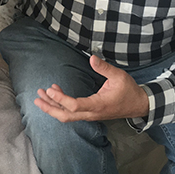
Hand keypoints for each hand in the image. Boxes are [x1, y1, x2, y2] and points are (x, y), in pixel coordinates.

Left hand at [34, 55, 149, 121]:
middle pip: (65, 116)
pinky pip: (71, 113)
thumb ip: (104, 68)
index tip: (51, 89)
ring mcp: (90, 115)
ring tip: (40, 95)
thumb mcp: (119, 76)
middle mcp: (92, 113)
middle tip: (37, 97)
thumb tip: (91, 57)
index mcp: (98, 105)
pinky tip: (55, 93)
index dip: (61, 99)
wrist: (138, 105)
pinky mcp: (89, 114)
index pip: (75, 106)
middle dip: (50, 107)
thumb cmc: (128, 91)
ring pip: (66, 116)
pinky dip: (61, 104)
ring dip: (52, 106)